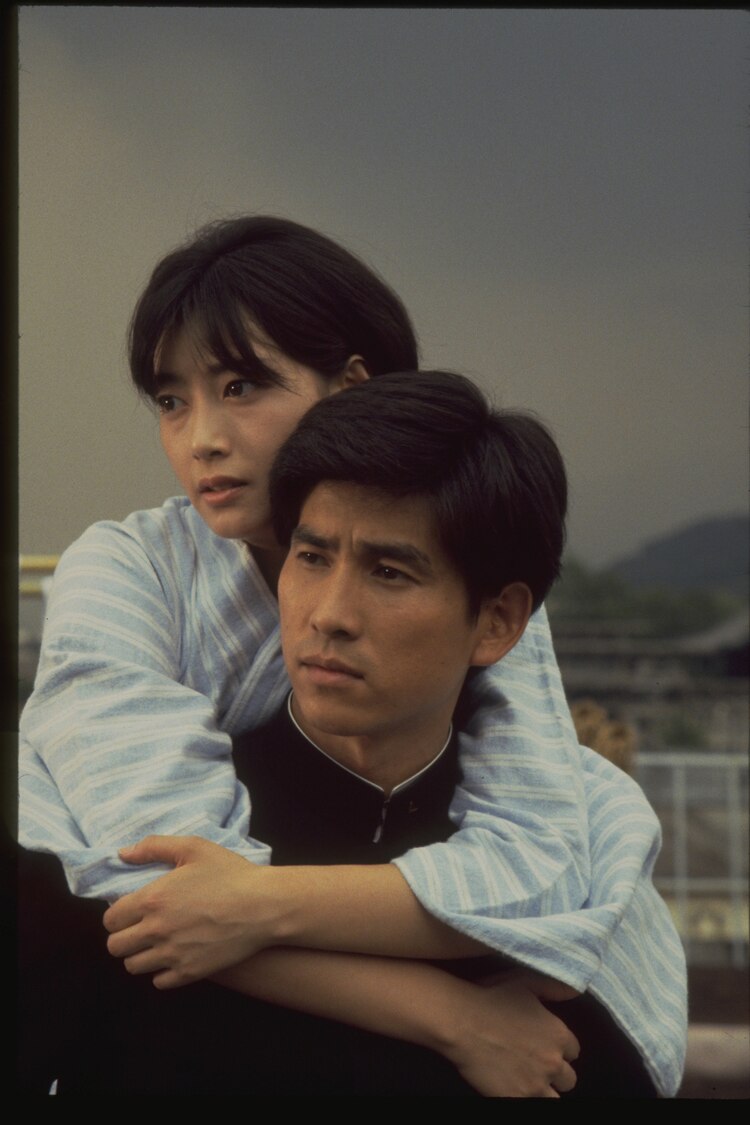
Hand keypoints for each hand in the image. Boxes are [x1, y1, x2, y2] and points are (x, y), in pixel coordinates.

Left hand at [103, 835, 268, 988]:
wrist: (264, 906)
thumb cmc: (230, 873)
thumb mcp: (194, 848)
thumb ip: (154, 847)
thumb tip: (122, 854)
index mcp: (152, 899)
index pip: (111, 920)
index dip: (117, 916)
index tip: (130, 912)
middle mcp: (156, 930)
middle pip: (116, 947)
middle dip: (123, 937)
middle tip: (140, 928)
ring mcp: (172, 954)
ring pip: (133, 966)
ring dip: (139, 955)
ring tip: (155, 944)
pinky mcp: (189, 972)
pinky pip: (158, 982)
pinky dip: (161, 972)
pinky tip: (174, 956)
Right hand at [440, 973, 579, 1096]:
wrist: (461, 1022)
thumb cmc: (491, 997)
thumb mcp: (526, 981)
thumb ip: (555, 987)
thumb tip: (576, 992)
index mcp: (558, 1034)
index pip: (573, 1051)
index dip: (560, 1047)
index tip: (545, 1044)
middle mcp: (552, 1062)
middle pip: (569, 1079)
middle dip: (555, 1072)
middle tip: (537, 1063)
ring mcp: (535, 1085)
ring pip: (554, 1099)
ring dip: (545, 1090)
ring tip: (528, 1079)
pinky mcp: (516, 1099)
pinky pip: (532, 1106)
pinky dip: (526, 1097)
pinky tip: (515, 1086)